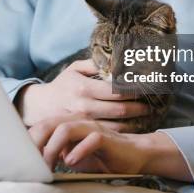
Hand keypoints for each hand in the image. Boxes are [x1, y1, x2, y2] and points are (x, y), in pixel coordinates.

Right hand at [15, 59, 149, 125]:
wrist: (41, 107)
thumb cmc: (62, 85)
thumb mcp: (75, 69)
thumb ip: (95, 64)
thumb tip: (116, 59)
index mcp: (84, 88)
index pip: (116, 91)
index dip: (134, 90)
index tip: (147, 87)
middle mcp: (85, 107)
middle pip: (120, 109)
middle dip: (140, 107)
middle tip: (152, 103)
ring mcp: (85, 122)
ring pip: (117, 125)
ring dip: (135, 121)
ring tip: (147, 114)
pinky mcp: (84, 132)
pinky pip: (109, 133)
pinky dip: (124, 130)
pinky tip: (134, 125)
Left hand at [29, 113, 192, 180]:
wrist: (133, 152)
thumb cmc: (102, 154)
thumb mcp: (75, 153)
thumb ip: (59, 152)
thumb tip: (40, 159)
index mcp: (68, 122)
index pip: (42, 126)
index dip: (30, 141)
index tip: (22, 158)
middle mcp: (78, 121)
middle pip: (49, 124)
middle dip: (36, 142)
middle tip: (30, 162)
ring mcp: (91, 127)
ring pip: (65, 129)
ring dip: (53, 148)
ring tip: (49, 165)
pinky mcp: (105, 136)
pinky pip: (89, 140)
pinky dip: (78, 151)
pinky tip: (71, 163)